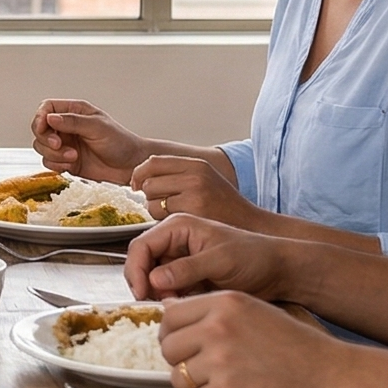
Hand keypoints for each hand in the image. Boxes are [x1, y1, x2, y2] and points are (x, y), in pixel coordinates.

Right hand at [30, 98, 148, 182]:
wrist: (131, 167)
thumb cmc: (120, 142)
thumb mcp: (98, 127)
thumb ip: (73, 122)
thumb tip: (50, 118)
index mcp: (74, 112)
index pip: (46, 108)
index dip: (40, 118)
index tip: (43, 127)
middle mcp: (66, 127)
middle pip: (39, 129)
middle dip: (46, 139)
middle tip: (60, 145)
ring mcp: (65, 145)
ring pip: (41, 147)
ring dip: (53, 154)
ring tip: (72, 157)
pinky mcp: (65, 162)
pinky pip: (49, 162)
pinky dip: (56, 165)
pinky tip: (71, 165)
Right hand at [124, 213, 294, 302]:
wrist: (278, 271)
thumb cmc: (254, 257)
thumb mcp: (220, 261)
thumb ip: (186, 269)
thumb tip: (154, 280)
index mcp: (178, 227)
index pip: (141, 245)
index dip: (135, 270)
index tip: (141, 294)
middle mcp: (174, 242)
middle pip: (142, 263)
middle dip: (145, 284)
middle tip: (156, 305)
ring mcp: (179, 261)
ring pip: (152, 280)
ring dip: (157, 295)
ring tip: (175, 305)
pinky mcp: (187, 279)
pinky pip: (167, 291)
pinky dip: (170, 301)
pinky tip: (184, 306)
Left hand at [131, 154, 254, 227]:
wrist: (252, 226)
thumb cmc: (226, 207)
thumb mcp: (205, 180)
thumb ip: (178, 174)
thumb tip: (142, 174)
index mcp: (197, 165)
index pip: (153, 161)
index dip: (139, 173)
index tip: (136, 184)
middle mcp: (195, 176)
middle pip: (149, 182)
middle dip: (150, 196)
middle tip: (163, 205)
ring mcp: (194, 195)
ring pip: (152, 202)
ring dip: (156, 211)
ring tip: (174, 215)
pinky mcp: (193, 214)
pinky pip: (160, 218)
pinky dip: (163, 223)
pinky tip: (179, 224)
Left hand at [156, 290, 348, 387]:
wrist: (332, 377)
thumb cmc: (297, 347)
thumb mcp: (254, 312)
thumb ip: (212, 311)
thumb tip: (168, 308)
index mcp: (224, 303)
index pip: (170, 316)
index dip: (173, 333)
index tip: (185, 345)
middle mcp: (217, 328)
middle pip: (168, 347)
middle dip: (182, 361)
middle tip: (208, 369)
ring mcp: (220, 361)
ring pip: (177, 378)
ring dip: (197, 386)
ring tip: (227, 383)